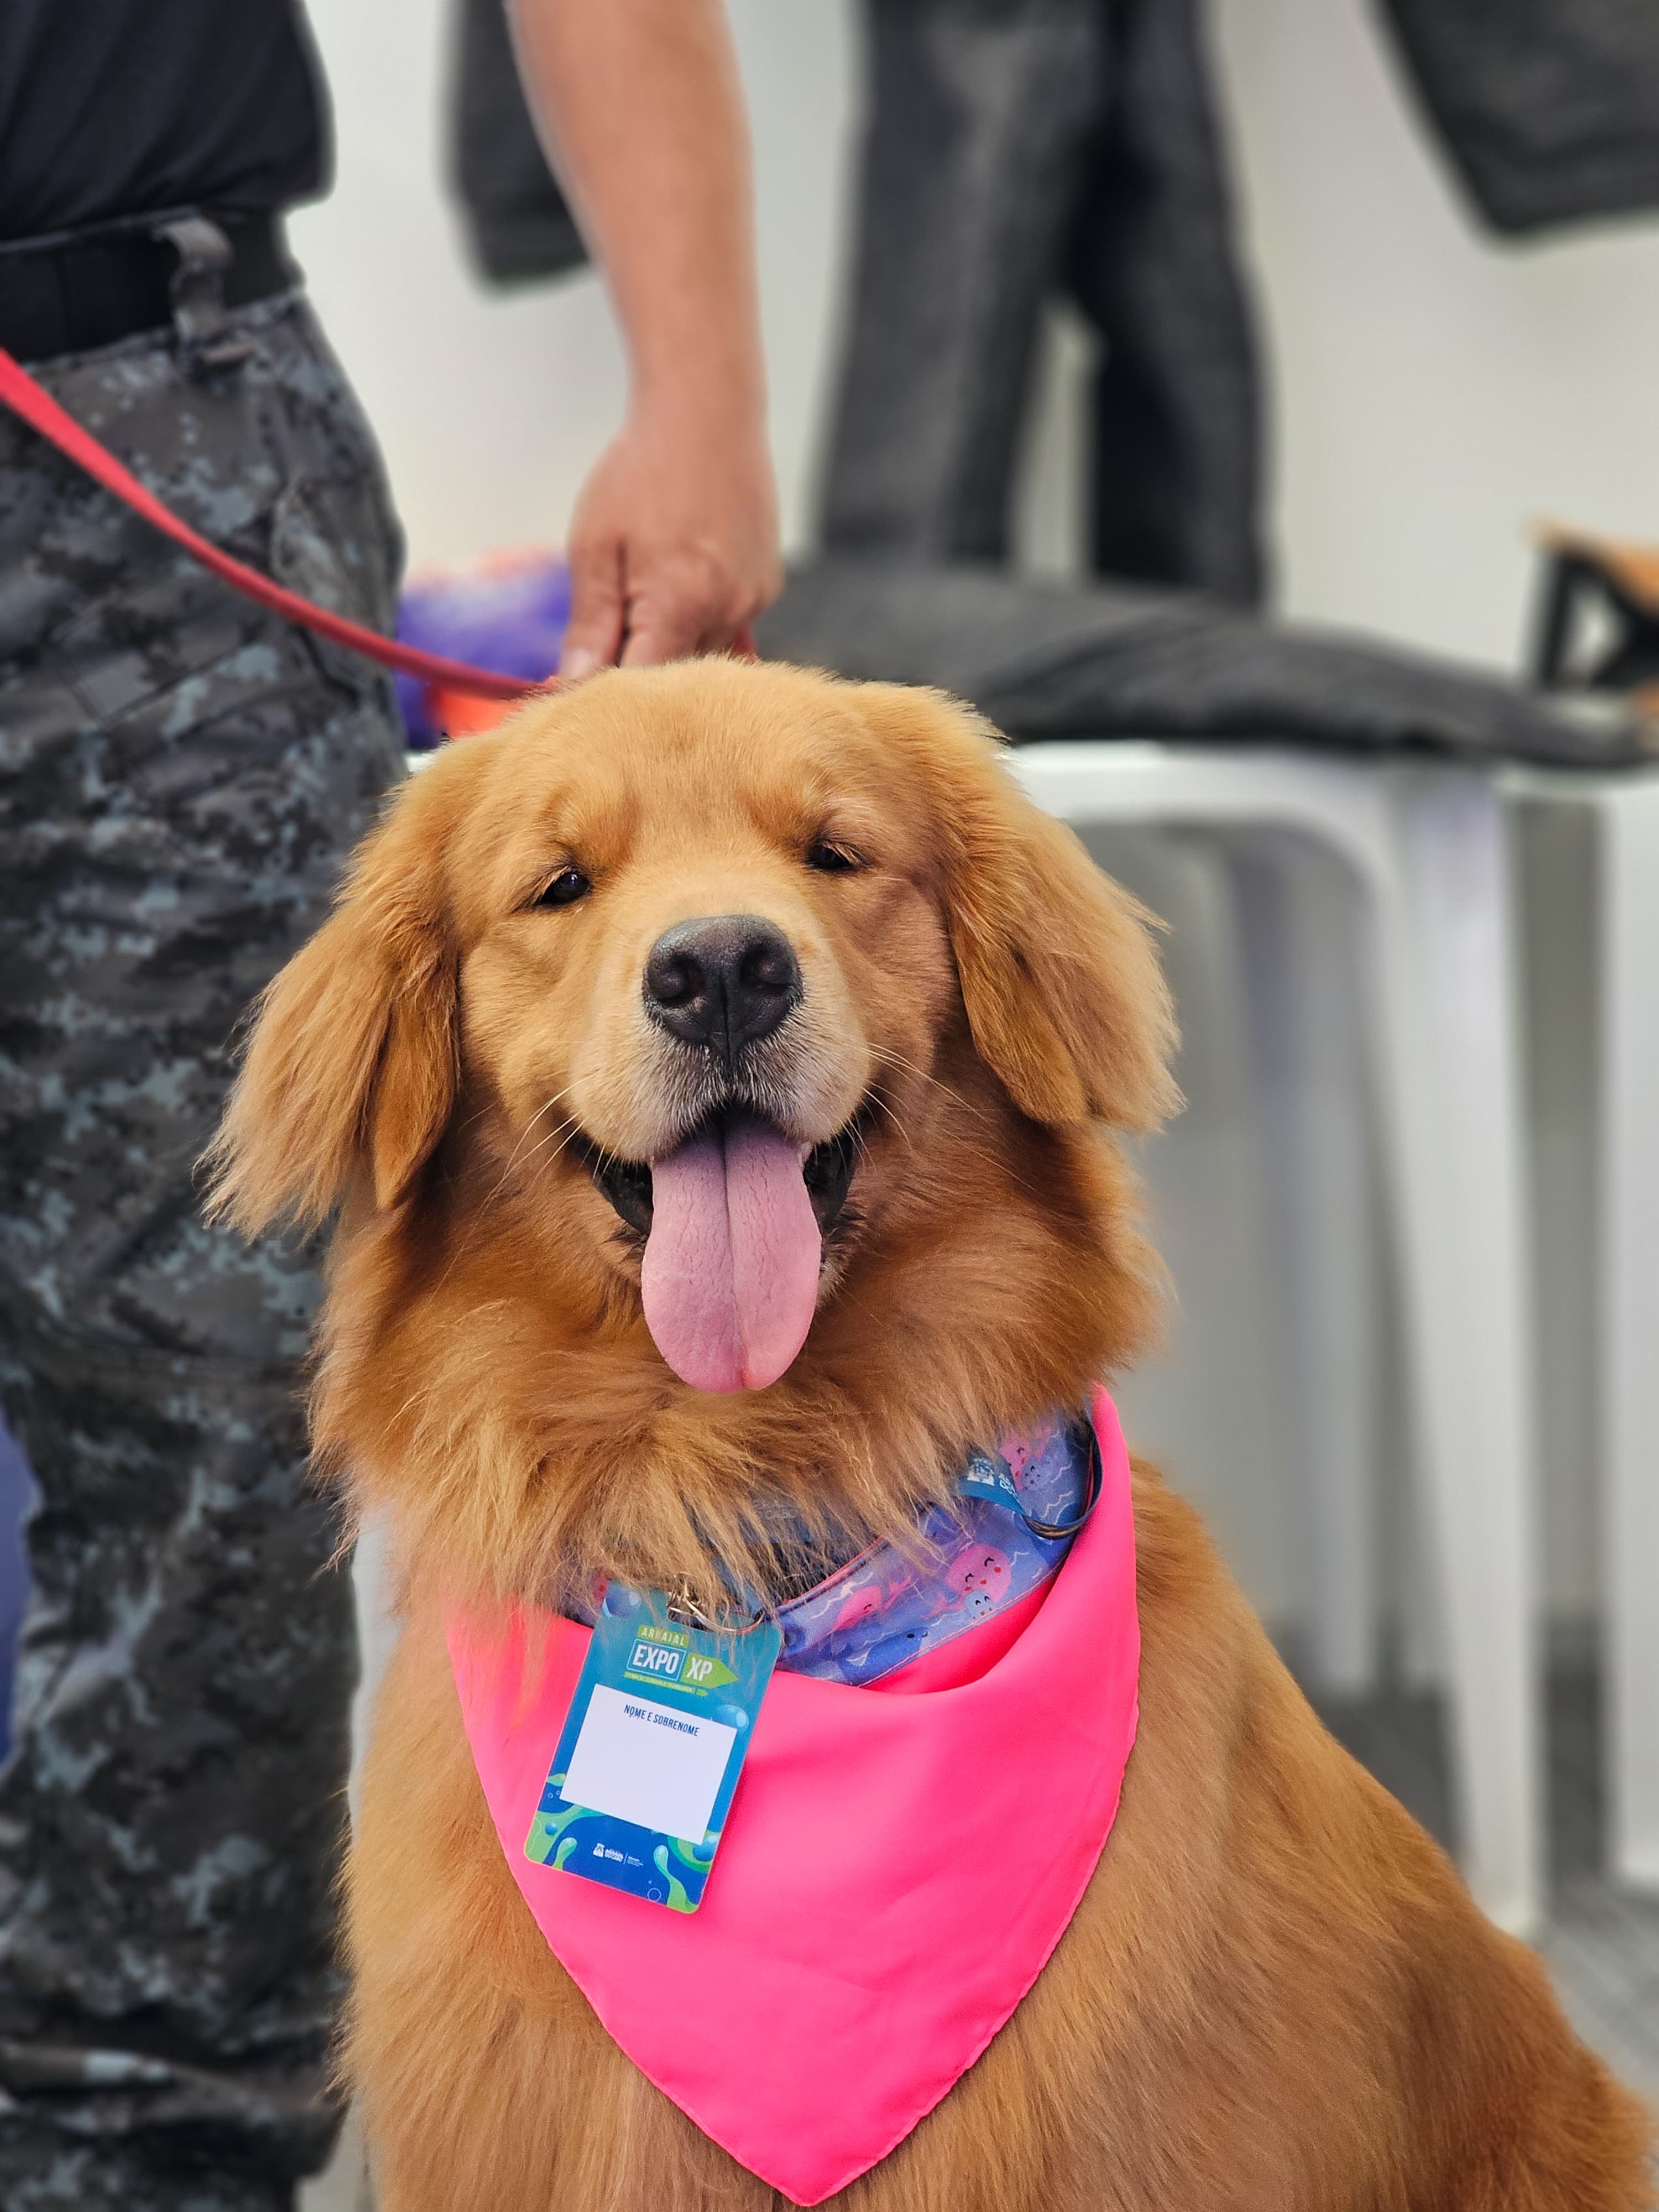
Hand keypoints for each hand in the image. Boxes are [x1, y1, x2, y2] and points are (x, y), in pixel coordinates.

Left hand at [560, 400, 781, 674]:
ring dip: (669, 643)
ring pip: (703, 656)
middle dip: (638, 666)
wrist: (705, 411)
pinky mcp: (767, 587)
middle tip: (608, 623)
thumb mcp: (595, 546)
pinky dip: (697, 622)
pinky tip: (679, 580)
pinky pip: (727, 628)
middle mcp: (729, 610)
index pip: (642, 686)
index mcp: (682, 604)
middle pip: (676, 677)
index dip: (607, 693)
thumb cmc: (642, 470)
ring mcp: (755, 600)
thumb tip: (574, 688)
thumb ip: (590, 624)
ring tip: (646, 585)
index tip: (578, 683)